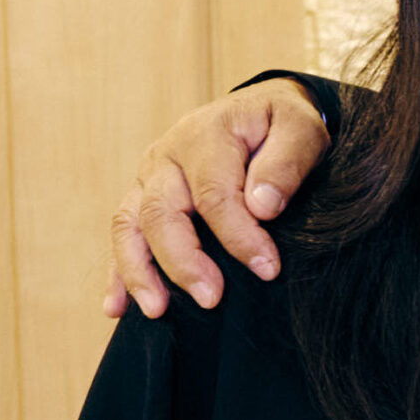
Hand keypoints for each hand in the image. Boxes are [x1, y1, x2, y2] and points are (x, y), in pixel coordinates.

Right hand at [104, 80, 329, 318]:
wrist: (261, 110)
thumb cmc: (283, 123)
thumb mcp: (301, 128)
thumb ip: (286, 162)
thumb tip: (262, 205)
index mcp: (206, 137)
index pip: (214, 195)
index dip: (239, 236)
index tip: (267, 269)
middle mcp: (167, 157)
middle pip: (161, 213)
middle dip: (183, 262)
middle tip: (211, 299)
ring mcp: (149, 178)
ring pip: (130, 225)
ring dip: (139, 271)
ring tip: (157, 310)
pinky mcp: (143, 197)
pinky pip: (123, 235)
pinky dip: (119, 272)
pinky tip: (118, 308)